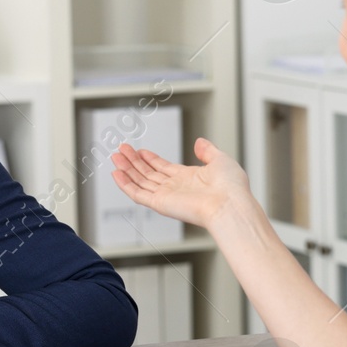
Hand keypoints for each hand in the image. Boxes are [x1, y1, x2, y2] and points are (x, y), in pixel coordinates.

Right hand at [110, 136, 252, 228]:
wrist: (230, 205)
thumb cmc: (231, 187)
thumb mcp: (220, 160)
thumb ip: (207, 150)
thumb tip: (199, 142)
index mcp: (188, 178)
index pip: (163, 167)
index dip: (149, 158)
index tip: (139, 150)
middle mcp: (176, 188)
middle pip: (148, 173)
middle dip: (134, 161)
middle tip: (121, 149)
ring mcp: (167, 196)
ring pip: (140, 182)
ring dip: (126, 169)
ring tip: (115, 156)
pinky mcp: (160, 203)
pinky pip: (137, 194)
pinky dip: (125, 184)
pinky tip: (116, 173)